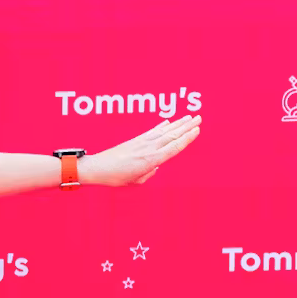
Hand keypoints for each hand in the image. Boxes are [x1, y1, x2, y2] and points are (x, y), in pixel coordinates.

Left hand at [82, 115, 200, 185]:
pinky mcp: (135, 140)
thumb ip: (149, 173)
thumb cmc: (116, 177)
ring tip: (189, 117)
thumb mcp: (136, 180)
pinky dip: (161, 126)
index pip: (174, 147)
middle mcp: (149, 148)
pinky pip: (152, 131)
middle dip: (186, 126)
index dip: (186, 138)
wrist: (97, 167)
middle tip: (199, 118)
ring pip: (164, 131)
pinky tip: (168, 121)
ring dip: (177, 123)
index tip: (197, 130)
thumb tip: (155, 166)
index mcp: (151, 160)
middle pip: (172, 135)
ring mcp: (142, 142)